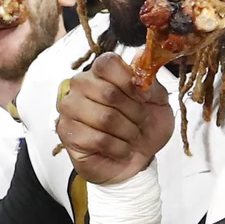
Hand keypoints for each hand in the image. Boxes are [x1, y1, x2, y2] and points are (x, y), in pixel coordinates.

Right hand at [56, 54, 173, 186]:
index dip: (130, 81)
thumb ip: (150, 81)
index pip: (107, 63)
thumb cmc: (143, 128)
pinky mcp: (66, 133)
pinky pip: (98, 139)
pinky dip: (118, 148)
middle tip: (140, 122)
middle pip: (108, 92)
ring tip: (131, 137)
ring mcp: (70, 110)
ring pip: (104, 118)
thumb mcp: (158, 101)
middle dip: (134, 112)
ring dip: (127, 132)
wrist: (137, 160)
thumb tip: (140, 65)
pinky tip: (121, 149)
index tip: (144, 97)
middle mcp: (80, 87)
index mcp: (101, 73)